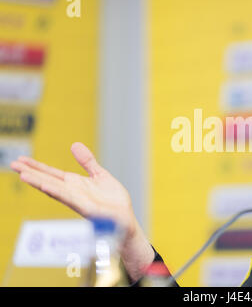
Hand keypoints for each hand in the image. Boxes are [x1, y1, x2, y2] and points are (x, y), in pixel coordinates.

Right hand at [10, 142, 137, 238]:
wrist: (126, 218)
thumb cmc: (112, 200)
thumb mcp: (99, 175)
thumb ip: (87, 161)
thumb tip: (74, 144)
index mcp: (75, 184)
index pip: (51, 173)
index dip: (36, 167)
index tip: (20, 160)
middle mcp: (73, 193)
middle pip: (48, 180)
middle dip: (31, 173)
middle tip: (12, 164)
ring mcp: (78, 201)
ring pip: (55, 190)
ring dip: (39, 183)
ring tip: (22, 175)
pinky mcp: (87, 208)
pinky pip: (70, 198)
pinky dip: (57, 192)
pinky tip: (46, 185)